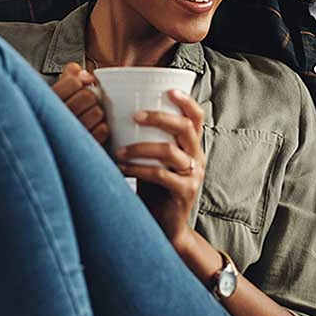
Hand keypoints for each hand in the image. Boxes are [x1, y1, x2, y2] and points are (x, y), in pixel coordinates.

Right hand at [51, 62, 108, 144]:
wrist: (56, 144)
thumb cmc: (59, 115)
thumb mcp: (59, 90)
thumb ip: (70, 75)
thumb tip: (86, 74)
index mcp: (49, 101)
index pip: (74, 82)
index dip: (82, 81)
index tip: (83, 84)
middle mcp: (56, 118)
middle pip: (88, 96)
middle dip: (91, 98)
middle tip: (86, 103)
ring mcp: (70, 134)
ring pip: (97, 112)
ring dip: (97, 114)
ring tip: (88, 117)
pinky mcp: (84, 145)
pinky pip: (102, 130)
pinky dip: (101, 128)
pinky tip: (92, 129)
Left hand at [115, 89, 204, 245]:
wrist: (165, 226)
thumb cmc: (155, 188)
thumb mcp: (155, 160)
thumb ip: (147, 140)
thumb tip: (117, 115)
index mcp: (192, 145)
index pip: (196, 116)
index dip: (186, 100)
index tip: (168, 89)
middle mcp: (197, 157)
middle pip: (185, 127)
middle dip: (159, 117)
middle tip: (135, 115)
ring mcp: (193, 175)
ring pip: (170, 151)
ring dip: (140, 147)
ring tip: (119, 150)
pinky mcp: (185, 192)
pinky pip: (161, 175)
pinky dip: (138, 169)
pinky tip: (122, 167)